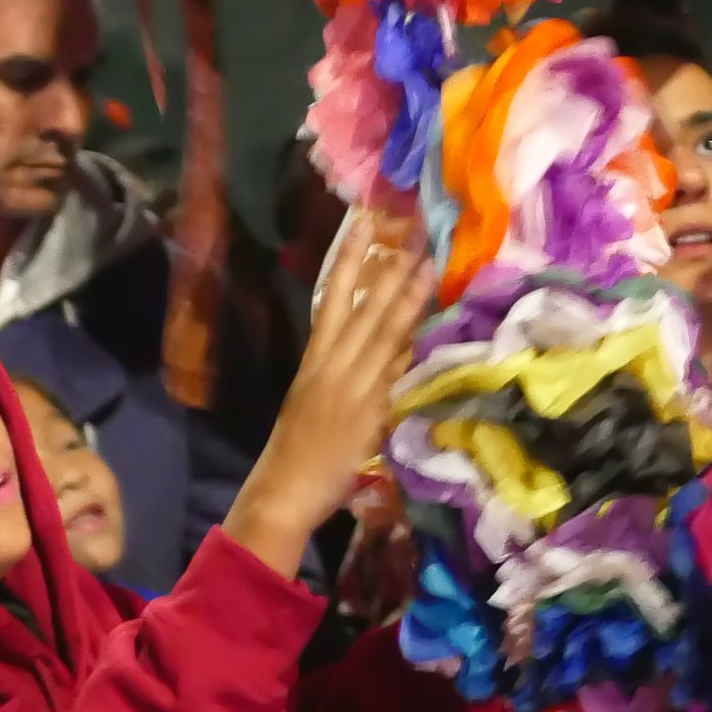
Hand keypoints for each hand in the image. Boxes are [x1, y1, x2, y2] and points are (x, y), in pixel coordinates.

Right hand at [224, 214, 432, 578]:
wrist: (285, 488)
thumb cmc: (299, 447)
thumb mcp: (317, 398)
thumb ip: (353, 370)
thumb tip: (393, 346)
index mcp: (314, 358)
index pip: (331, 297)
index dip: (347, 259)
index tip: (362, 224)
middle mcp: (331, 365)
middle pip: (364, 308)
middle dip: (387, 270)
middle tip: (411, 234)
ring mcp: (350, 387)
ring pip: (382, 333)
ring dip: (406, 299)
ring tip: (427, 266)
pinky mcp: (367, 412)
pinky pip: (391, 373)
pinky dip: (406, 350)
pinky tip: (424, 327)